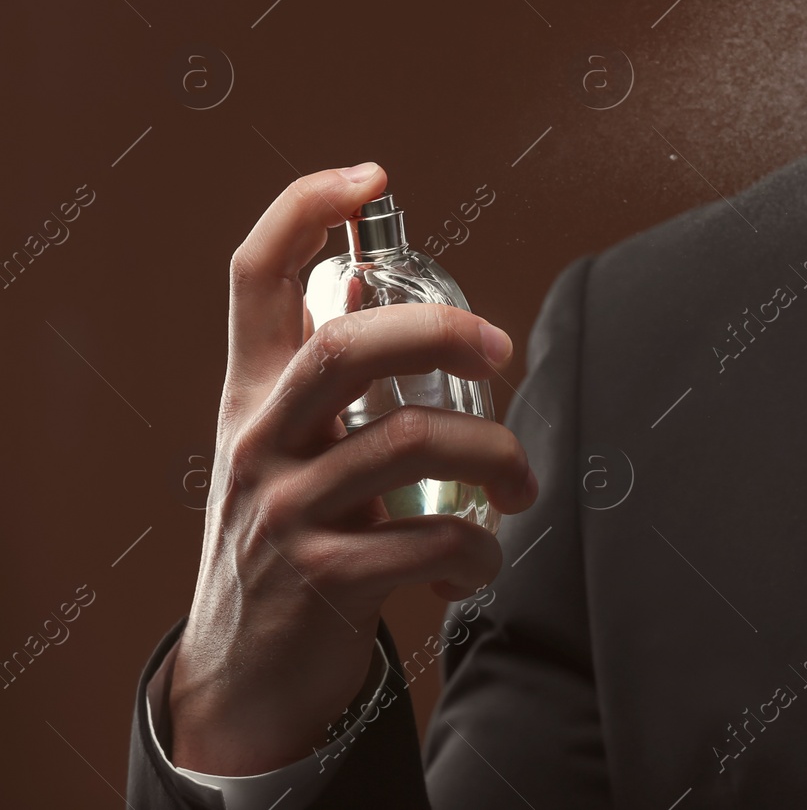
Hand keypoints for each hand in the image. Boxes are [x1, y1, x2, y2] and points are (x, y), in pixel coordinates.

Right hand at [166, 163, 537, 774]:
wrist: (247, 669)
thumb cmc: (286, 535)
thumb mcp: (285, 444)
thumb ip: (315, 370)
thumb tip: (356, 281)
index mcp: (253, 392)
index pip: (253, 276)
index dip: (303, 211)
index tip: (367, 175)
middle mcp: (260, 439)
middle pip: (347, 346)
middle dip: (442, 332)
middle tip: (500, 350)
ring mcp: (285, 510)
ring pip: (411, 443)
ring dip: (496, 456)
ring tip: (521, 484)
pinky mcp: (323, 579)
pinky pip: (429, 542)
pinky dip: (479, 549)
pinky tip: (479, 561)